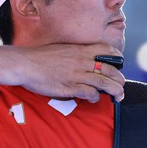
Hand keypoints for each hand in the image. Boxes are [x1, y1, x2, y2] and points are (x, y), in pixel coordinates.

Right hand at [10, 43, 125, 101]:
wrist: (24, 63)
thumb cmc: (40, 57)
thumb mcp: (62, 49)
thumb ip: (76, 54)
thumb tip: (85, 60)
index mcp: (80, 50)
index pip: (106, 50)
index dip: (117, 57)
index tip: (120, 63)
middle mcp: (81, 61)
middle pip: (109, 69)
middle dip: (120, 79)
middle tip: (122, 85)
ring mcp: (76, 74)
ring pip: (104, 82)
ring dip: (115, 90)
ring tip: (118, 96)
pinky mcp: (70, 86)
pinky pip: (90, 92)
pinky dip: (96, 97)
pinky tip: (95, 98)